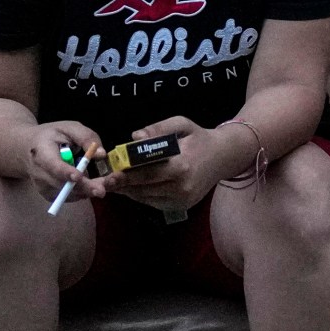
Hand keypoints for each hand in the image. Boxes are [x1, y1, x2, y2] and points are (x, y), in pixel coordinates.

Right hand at [25, 121, 116, 201]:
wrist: (28, 149)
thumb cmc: (53, 136)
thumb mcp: (70, 128)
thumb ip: (86, 137)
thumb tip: (101, 154)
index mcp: (42, 152)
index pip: (53, 165)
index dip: (65, 172)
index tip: (78, 176)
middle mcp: (39, 172)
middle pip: (61, 184)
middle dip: (83, 187)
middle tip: (101, 190)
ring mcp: (42, 186)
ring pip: (67, 194)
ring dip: (86, 191)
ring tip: (102, 184)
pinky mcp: (48, 194)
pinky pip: (68, 197)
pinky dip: (81, 193)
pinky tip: (89, 184)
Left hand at [112, 116, 239, 212]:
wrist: (224, 157)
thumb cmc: (199, 138)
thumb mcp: (181, 125)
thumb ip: (157, 129)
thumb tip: (134, 137)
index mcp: (181, 165)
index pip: (146, 172)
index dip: (125, 175)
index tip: (108, 176)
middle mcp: (182, 186)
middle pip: (143, 187)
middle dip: (122, 185)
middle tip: (105, 182)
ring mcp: (183, 198)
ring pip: (147, 197)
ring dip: (129, 191)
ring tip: (115, 184)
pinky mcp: (182, 205)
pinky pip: (154, 202)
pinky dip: (142, 195)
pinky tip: (134, 187)